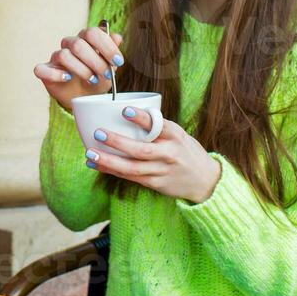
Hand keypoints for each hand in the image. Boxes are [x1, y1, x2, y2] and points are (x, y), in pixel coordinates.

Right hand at [33, 23, 123, 109]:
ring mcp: (56, 57)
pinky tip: (68, 79)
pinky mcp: (45, 71)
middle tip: (107, 75)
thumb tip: (117, 37)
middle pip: (79, 44)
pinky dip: (57, 74)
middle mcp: (70, 44)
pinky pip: (43, 69)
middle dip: (96, 62)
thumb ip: (112, 51)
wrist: (85, 98)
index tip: (118, 61)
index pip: (92, 32)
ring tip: (91, 80)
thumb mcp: (110, 67)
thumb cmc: (97, 79)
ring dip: (82, 70)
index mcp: (86, 39)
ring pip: (64, 55)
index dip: (106, 46)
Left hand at [84, 106, 221, 203]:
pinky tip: (97, 165)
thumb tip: (127, 114)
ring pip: (132, 168)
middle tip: (98, 133)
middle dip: (118, 142)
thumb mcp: (179, 135)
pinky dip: (113, 171)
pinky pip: (131, 177)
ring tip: (90, 154)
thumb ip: (158, 128)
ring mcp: (162, 171)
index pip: (159, 125)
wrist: (206, 181)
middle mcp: (169, 154)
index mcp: (175, 136)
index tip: (125, 111)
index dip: (142, 118)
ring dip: (109, 161)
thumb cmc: (186, 152)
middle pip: (141, 150)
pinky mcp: (156, 184)